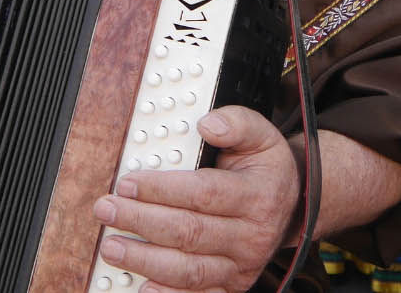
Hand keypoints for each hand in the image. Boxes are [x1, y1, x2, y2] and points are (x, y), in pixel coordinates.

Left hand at [92, 106, 297, 292]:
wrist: (292, 207)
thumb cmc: (266, 169)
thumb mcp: (262, 136)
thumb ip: (237, 123)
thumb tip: (207, 125)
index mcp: (256, 196)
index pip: (203, 193)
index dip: (162, 189)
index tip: (128, 183)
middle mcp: (250, 236)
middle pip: (189, 232)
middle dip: (141, 221)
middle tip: (107, 210)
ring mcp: (240, 266)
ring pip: (189, 270)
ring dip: (146, 260)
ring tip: (112, 246)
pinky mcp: (231, 285)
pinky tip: (143, 287)